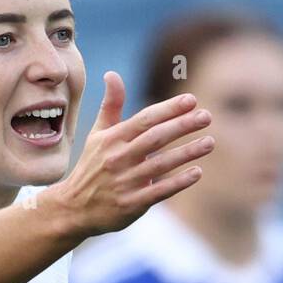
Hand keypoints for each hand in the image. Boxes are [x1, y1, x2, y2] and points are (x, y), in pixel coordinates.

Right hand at [45, 72, 213, 240]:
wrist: (73, 209)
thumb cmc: (91, 167)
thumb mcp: (97, 135)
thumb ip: (110, 105)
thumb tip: (112, 74)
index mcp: (112, 139)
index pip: (145, 119)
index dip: (169, 109)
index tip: (191, 100)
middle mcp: (118, 159)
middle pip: (155, 138)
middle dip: (182, 126)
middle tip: (206, 117)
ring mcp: (124, 183)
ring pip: (161, 164)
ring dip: (187, 153)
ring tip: (209, 142)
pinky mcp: (130, 205)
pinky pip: (159, 191)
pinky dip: (178, 182)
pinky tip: (197, 172)